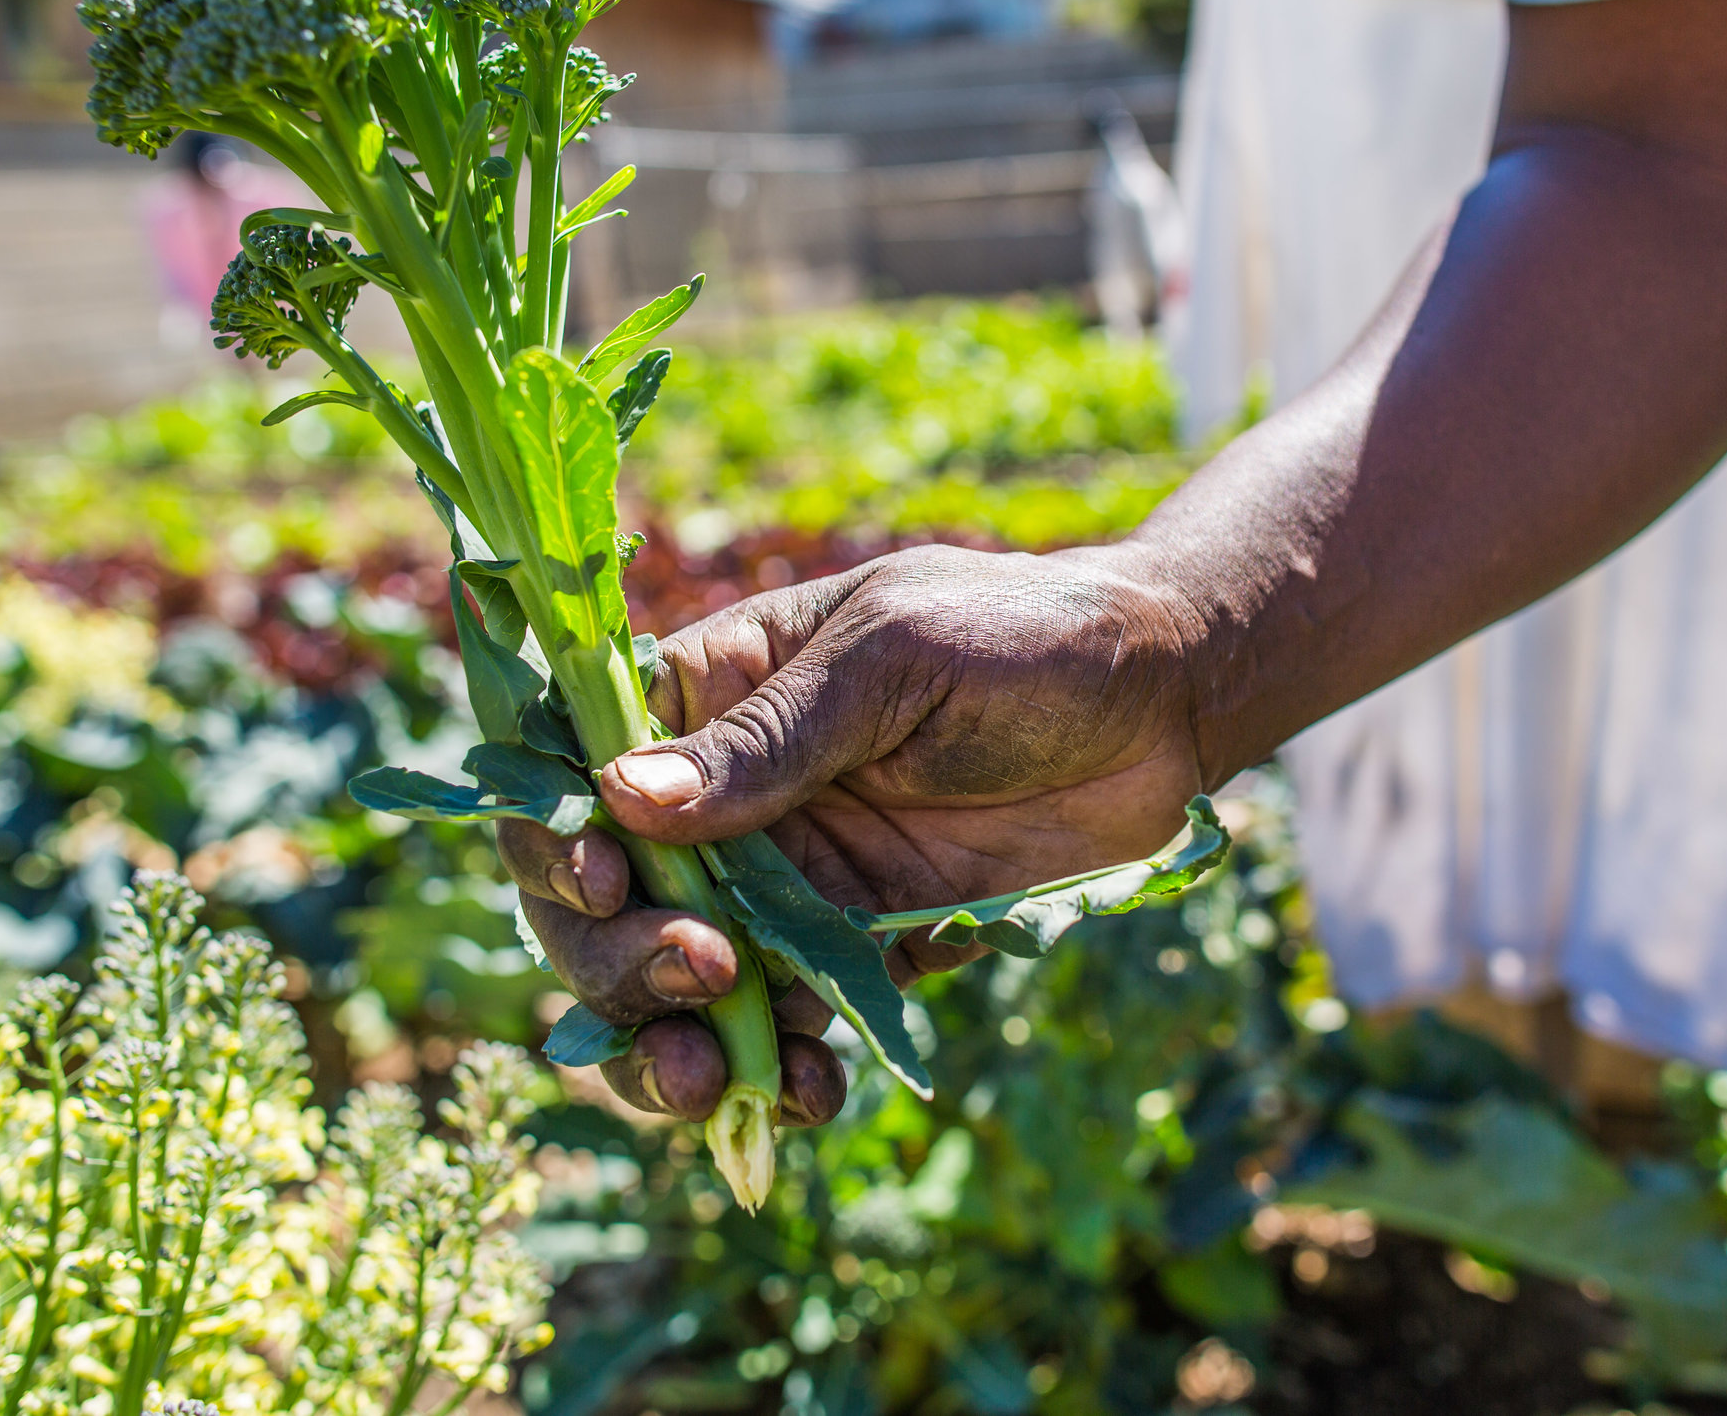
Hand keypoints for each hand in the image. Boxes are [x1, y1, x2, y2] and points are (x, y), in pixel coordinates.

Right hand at [503, 542, 1205, 1124]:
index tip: (603, 883)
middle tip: (694, 978)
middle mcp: (731, 798)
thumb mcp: (890, 656)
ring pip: (685, 985)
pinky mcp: (863, 946)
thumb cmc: (1022, 633)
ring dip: (673, 1046)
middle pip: (613, 902)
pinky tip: (806, 1094)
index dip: (560, 839)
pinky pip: (792, 1024)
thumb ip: (770, 738)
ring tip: (710, 1084)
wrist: (1166, 699)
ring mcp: (792, 880)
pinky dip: (781, 1073)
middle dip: (617, 960)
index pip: (580, 771)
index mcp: (712, 694)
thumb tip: (623, 797)